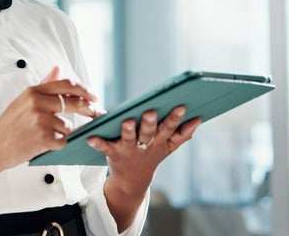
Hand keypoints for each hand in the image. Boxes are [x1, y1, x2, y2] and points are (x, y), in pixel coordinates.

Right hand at [0, 66, 102, 169]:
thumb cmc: (8, 127)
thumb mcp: (23, 100)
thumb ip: (43, 85)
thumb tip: (58, 69)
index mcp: (33, 91)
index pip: (66, 84)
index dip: (83, 89)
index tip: (93, 95)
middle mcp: (37, 102)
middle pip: (73, 102)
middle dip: (88, 108)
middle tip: (96, 113)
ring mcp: (41, 119)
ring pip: (68, 126)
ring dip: (61, 133)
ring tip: (42, 135)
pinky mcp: (44, 136)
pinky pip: (63, 140)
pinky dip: (56, 144)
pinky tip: (42, 143)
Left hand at [86, 106, 200, 195]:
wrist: (132, 181)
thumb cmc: (151, 156)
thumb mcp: (168, 147)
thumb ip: (183, 135)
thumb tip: (198, 119)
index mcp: (159, 142)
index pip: (169, 129)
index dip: (175, 119)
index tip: (181, 107)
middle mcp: (144, 146)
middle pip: (148, 133)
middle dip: (150, 124)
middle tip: (151, 112)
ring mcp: (128, 150)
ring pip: (128, 139)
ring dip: (128, 130)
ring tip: (127, 121)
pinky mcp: (113, 153)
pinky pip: (104, 147)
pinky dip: (97, 143)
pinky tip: (90, 138)